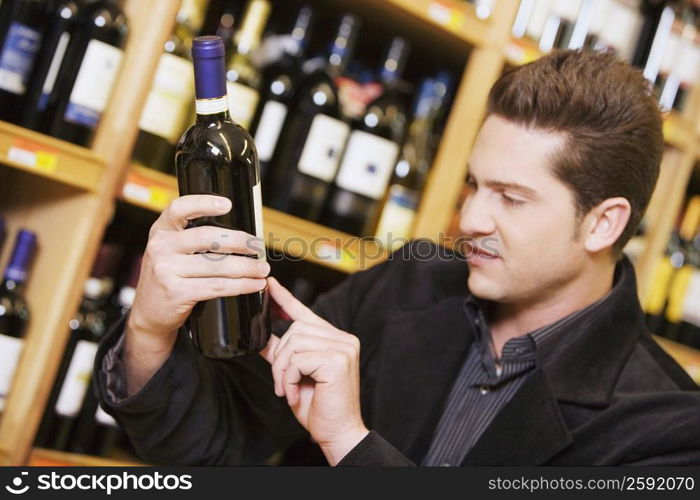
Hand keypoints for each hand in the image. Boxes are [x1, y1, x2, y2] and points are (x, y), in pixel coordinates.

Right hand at [124, 195, 268, 393]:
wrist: (149, 314)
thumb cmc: (168, 278)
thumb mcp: (170, 251)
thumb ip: (191, 238)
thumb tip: (237, 234)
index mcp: (161, 231)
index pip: (179, 208)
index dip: (204, 203)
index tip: (227, 204)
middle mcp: (161, 247)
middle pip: (207, 238)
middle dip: (239, 241)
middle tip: (257, 246)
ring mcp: (166, 270)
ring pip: (216, 265)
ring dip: (246, 267)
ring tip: (262, 269)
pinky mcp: (176, 292)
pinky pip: (216, 286)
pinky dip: (240, 285)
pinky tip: (253, 284)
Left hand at [261, 278, 368, 465]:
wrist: (336, 432)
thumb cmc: (319, 406)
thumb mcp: (294, 375)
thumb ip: (282, 353)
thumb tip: (261, 337)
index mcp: (334, 339)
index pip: (305, 312)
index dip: (285, 298)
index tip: (270, 284)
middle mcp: (342, 338)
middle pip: (294, 329)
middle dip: (280, 358)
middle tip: (282, 383)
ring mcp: (342, 347)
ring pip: (294, 343)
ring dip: (283, 370)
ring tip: (289, 388)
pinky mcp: (338, 359)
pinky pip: (298, 359)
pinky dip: (289, 377)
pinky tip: (295, 391)